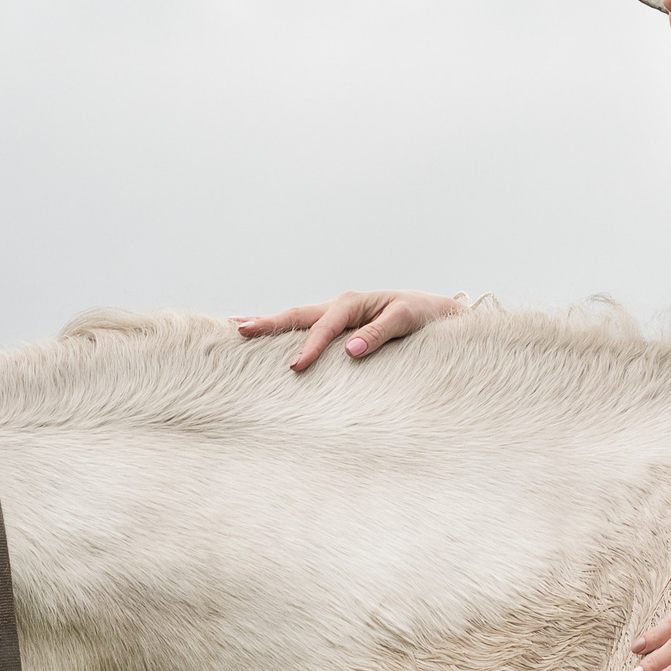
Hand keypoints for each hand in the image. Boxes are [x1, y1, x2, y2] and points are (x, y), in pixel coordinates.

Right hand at [233, 289, 465, 370]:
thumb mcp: (406, 320)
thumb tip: (351, 350)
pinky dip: (283, 329)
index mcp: (352, 303)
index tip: (295, 367)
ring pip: (296, 319)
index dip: (309, 347)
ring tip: (238, 328)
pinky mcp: (337, 326)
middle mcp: (339, 306)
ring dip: (268, 324)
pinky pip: (306, 327)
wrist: (432, 310)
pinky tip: (265, 334)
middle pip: (297, 315)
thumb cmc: (421, 314)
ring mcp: (335, 315)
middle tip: (240, 331)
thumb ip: (379, 333)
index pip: (324, 327)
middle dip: (268, 323)